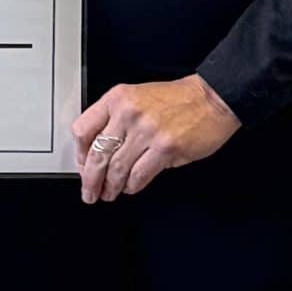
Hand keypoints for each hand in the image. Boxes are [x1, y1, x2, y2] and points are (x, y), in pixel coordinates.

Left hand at [71, 76, 238, 203]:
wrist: (212, 99)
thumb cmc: (177, 99)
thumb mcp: (136, 97)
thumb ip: (115, 119)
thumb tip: (99, 151)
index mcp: (117, 98)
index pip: (83, 129)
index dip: (79, 154)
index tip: (82, 166)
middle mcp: (129, 114)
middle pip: (97, 154)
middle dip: (90, 179)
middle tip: (89, 191)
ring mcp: (147, 132)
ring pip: (117, 168)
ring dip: (110, 187)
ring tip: (109, 193)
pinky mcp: (166, 149)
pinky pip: (140, 175)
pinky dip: (132, 186)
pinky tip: (130, 187)